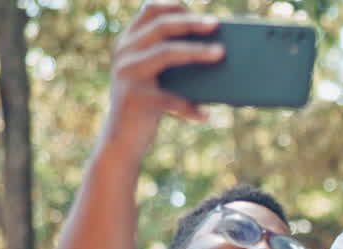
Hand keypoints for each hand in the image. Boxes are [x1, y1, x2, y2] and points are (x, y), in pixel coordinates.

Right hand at [102, 2, 222, 160]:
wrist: (121, 140)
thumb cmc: (149, 105)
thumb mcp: (157, 78)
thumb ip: (174, 61)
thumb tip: (219, 51)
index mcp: (129, 42)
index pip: (150, 11)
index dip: (175, 5)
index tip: (201, 8)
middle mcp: (125, 52)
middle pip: (161, 26)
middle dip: (191, 23)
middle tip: (216, 24)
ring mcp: (128, 74)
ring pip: (166, 53)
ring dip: (197, 52)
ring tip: (221, 53)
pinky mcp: (136, 98)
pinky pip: (171, 99)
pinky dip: (191, 107)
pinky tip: (206, 115)